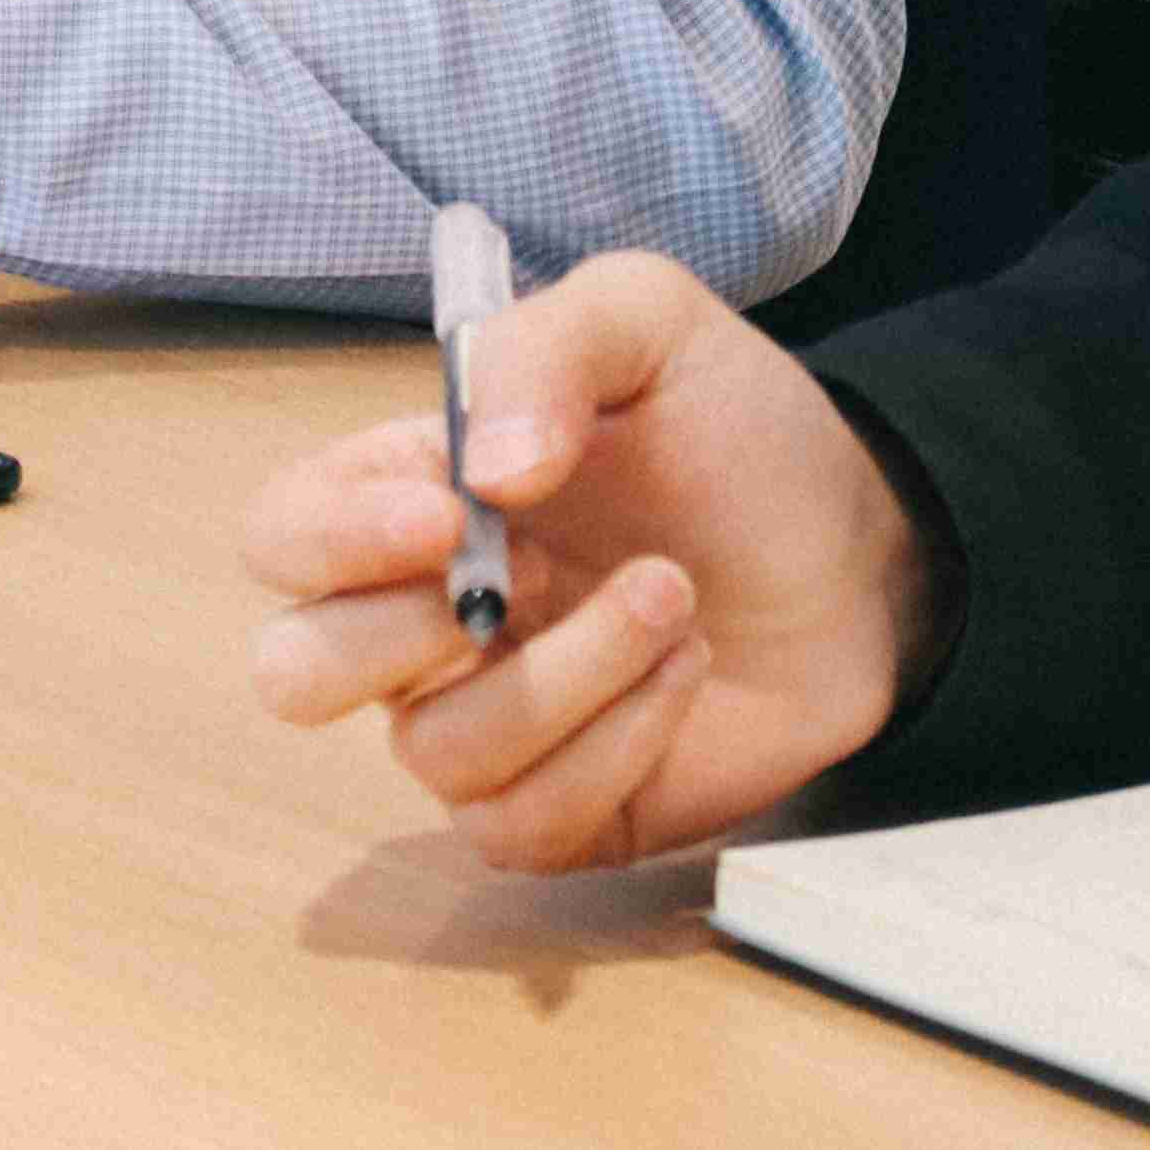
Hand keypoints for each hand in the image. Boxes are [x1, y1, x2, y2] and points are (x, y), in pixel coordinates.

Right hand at [240, 253, 946, 874]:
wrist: (868, 546)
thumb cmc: (737, 432)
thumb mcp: (646, 324)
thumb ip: (544, 352)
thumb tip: (484, 477)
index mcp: (410, 497)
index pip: (282, 536)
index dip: (329, 539)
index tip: (447, 512)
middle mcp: (425, 622)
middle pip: (292, 673)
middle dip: (389, 640)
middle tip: (514, 580)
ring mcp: (492, 722)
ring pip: (437, 756)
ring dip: (568, 675)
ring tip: (673, 595)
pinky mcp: (571, 809)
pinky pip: (525, 824)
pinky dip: (615, 745)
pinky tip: (685, 671)